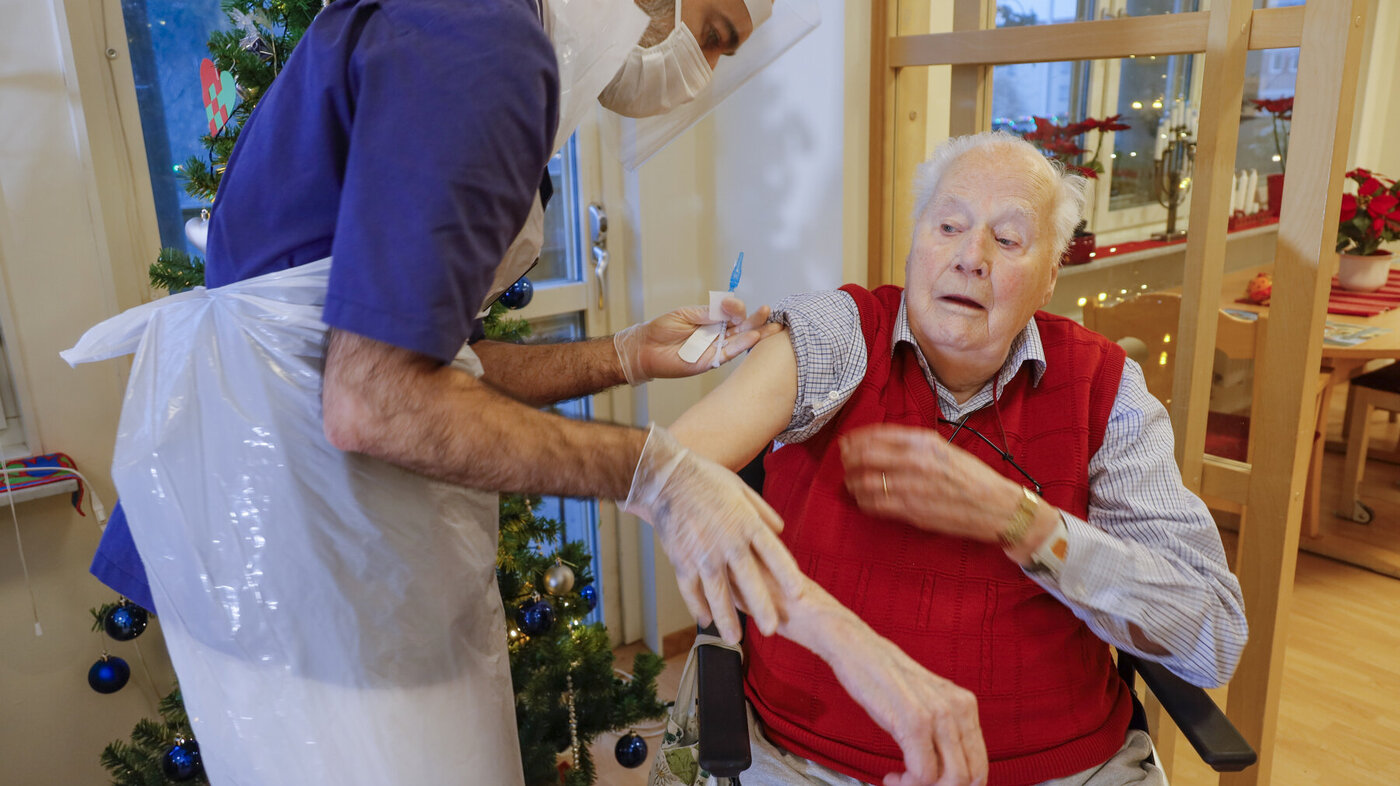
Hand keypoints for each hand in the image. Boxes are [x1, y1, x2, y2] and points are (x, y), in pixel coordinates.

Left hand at [613, 296, 781, 384]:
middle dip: (757, 320)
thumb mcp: (686, 314)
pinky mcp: (710, 362)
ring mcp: (715, 349)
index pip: (733, 313)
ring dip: (756, 333)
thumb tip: (729, 305)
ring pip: (740, 341)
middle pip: (742, 327)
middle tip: (770, 312)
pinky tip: (753, 338)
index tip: (733, 305)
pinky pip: (728, 354)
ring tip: (771, 326)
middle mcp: (717, 335)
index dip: (737, 308)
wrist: (644, 348)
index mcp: (712, 321)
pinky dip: (740, 346)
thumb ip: (708, 312)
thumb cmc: (662, 330)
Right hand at [621, 424, 804, 643]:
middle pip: (749, 581)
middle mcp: (728, 542)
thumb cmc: (705, 479)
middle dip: (761, 608)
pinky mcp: (681, 560)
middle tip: (771, 630)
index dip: (786, 575)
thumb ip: (763, 512)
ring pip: (718, 593)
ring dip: (727, 618)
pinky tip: (705, 620)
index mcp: (746, 523)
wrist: (666, 478)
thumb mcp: (741, 489)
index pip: (774, 554)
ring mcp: (703, 554)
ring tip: (734, 638)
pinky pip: (690, 590)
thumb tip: (780, 530)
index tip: (798, 594)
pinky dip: (697, 607)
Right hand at [819, 611, 987, 785]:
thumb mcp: (926, 701)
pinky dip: (907, 784)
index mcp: (965, 705)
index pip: (979, 765)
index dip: (957, 785)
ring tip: (901, 781)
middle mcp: (958, 708)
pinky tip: (892, 775)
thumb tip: (949, 770)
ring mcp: (938, 715)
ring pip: (951, 780)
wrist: (857, 648)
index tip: (932, 784)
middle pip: (970, 777)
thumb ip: (943, 731)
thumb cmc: (885, 677)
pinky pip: (923, 773)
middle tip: (914, 783)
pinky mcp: (914, 721)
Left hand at [839, 424, 1021, 542]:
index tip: (847, 442)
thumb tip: (881, 443)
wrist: (996, 506)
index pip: (877, 434)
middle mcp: (915, 460)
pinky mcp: (911, 510)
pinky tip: (863, 499)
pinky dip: (863, 501)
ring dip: (853, 482)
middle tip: (845, 462)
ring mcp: (911, 486)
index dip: (856, 439)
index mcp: (924, 442)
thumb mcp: (945, 449)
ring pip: (865, 482)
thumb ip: (914, 445)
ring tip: (852, 483)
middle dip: (849, 459)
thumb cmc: (973, 478)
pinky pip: (875, 504)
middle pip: (865, 456)